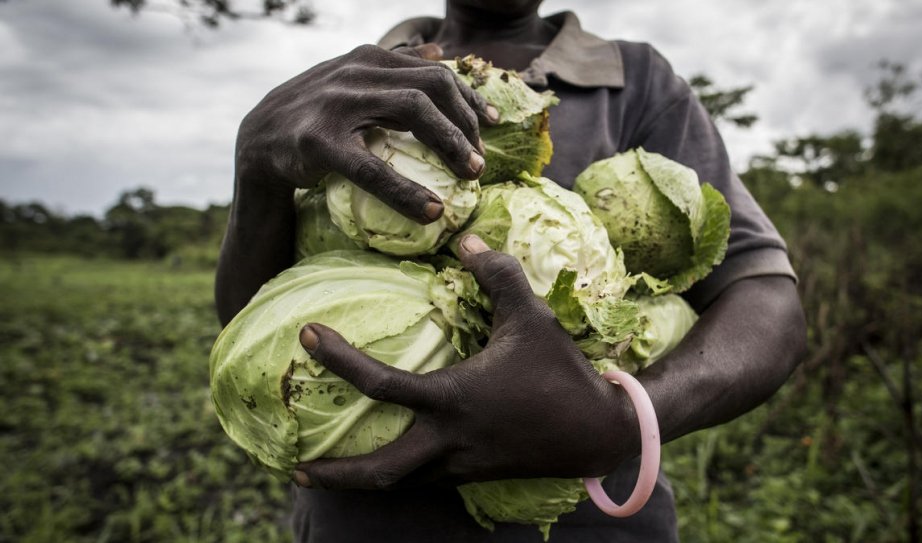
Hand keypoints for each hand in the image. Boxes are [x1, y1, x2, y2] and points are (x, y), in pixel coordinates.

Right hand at [235, 43, 497, 223]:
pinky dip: (407, 191)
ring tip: (471, 175)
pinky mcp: (317, 142)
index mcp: (367, 59)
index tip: (492, 124)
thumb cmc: (313, 118)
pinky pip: (372, 168)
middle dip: (466, 123)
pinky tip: (431, 210)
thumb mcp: (350, 84)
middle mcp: (354, 71)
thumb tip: (436, 50)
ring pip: (412, 110)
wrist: (257, 145)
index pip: (435, 71)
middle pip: (432, 85)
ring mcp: (335, 103)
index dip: (470, 98)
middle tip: (480, 160)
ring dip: (450, 144)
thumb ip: (390, 69)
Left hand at [293, 235, 640, 489]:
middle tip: (294, 467)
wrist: (599, 432)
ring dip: (360, 483)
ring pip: (399, 486)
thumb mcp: (530, 317)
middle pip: (378, 473)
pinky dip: (397, 477)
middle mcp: (449, 440)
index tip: (307, 338)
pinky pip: (424, 482)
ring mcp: (461, 464)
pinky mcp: (475, 474)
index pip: (380, 384)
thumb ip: (496, 275)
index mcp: (453, 398)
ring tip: (328, 474)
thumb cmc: (561, 371)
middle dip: (334, 475)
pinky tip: (389, 462)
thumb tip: (467, 238)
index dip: (338, 360)